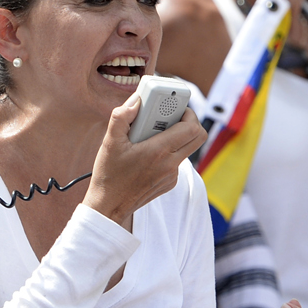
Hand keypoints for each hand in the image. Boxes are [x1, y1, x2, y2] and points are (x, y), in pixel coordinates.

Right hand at [83, 100, 206, 226]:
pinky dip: (168, 153)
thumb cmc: (109, 174)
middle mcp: (170, 164)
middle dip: (189, 122)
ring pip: (186, 149)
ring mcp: (172, 175)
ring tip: (152, 135)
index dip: (188, 113)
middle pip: (198, 137)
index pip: (192, 127)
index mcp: (159, 151)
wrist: (109, 205)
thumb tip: (135, 102)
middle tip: (171, 116)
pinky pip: (177, 162)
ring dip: (176, 137)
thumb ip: (121, 117)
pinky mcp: (170, 183)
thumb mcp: (109, 142)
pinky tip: (148, 154)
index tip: (176, 107)